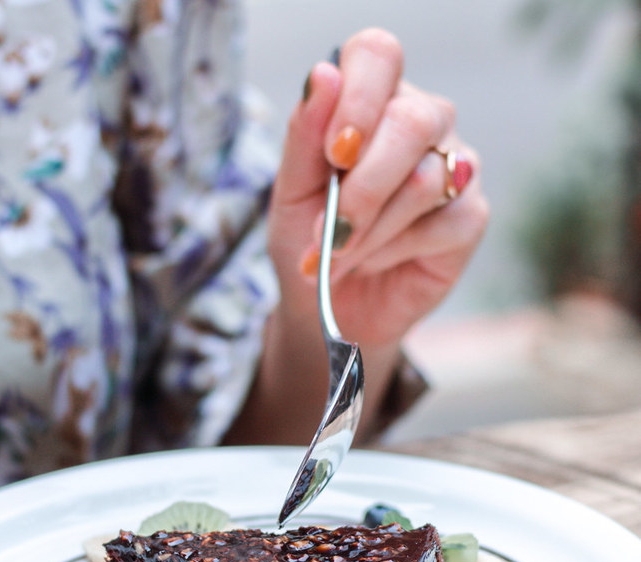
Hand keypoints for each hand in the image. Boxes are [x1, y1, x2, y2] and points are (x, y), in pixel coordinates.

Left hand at [226, 28, 487, 446]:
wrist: (326, 307)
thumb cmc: (307, 241)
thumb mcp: (289, 193)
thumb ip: (305, 137)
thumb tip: (323, 74)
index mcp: (369, 101)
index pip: (377, 55)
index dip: (359, 99)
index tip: (333, 154)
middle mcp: (418, 122)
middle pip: (413, 120)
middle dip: (363, 188)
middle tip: (330, 231)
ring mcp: (453, 166)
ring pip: (425, 180)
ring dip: (369, 231)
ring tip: (340, 255)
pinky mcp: (471, 215)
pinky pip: (444, 223)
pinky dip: (396, 251)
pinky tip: (378, 261)